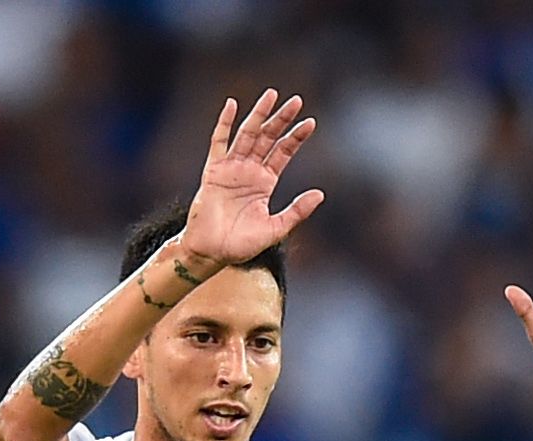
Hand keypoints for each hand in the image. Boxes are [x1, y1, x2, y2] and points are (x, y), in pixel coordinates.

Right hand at [176, 91, 322, 269]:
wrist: (212, 252)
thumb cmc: (241, 245)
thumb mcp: (276, 228)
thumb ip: (297, 211)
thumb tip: (320, 194)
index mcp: (265, 182)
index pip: (283, 153)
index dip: (296, 137)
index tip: (311, 122)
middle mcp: (249, 171)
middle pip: (268, 138)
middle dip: (281, 119)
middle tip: (296, 100)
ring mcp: (231, 168)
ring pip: (247, 134)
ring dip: (259, 115)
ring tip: (271, 95)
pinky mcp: (213, 170)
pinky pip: (219, 142)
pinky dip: (224, 124)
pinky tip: (232, 105)